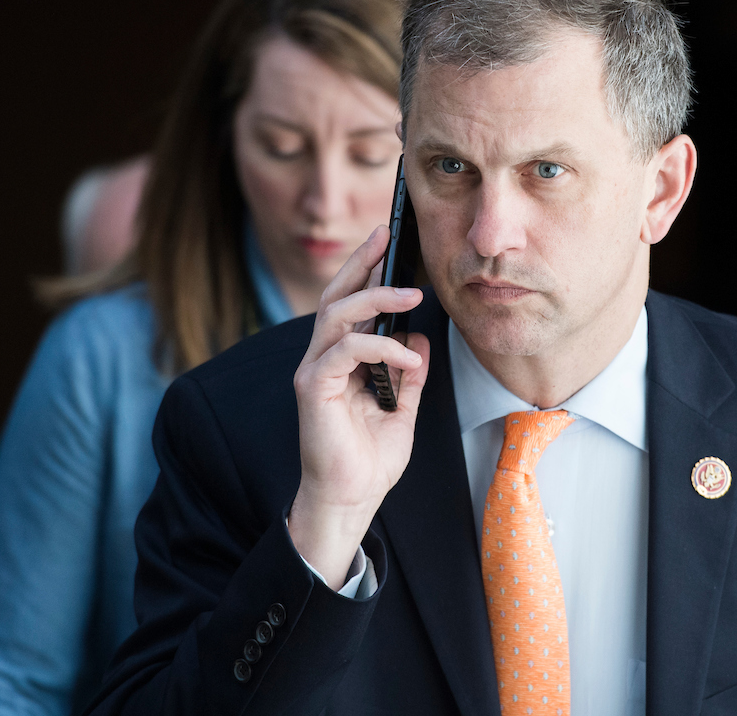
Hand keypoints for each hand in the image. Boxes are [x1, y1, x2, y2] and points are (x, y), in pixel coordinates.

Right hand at [288, 226, 430, 588]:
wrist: (352, 499)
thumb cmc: (370, 460)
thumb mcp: (403, 409)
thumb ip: (409, 374)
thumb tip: (422, 339)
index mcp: (341, 360)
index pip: (350, 303)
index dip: (366, 271)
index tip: (388, 242)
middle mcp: (322, 359)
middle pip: (336, 296)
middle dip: (361, 263)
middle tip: (387, 237)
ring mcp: (315, 371)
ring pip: (337, 315)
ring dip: (376, 298)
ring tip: (413, 294)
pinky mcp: (314, 388)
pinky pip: (345, 351)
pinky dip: (380, 347)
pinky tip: (408, 356)